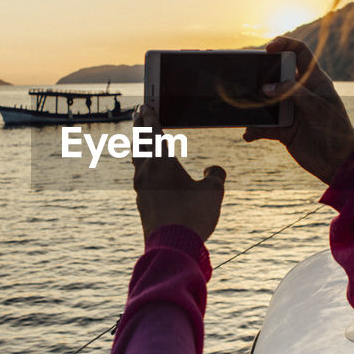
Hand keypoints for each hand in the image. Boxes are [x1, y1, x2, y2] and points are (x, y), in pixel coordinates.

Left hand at [132, 106, 226, 241]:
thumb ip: (215, 176)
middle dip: (140, 126)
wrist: (171, 248)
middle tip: (138, 112)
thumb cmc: (192, 217)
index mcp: (162, 163)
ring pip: (137, 160)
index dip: (151, 117)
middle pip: (140, 142)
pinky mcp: (142, 203)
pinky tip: (148, 171)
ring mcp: (141, 189)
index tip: (146, 105)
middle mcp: (146, 172)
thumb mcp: (213, 193)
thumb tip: (211, 170)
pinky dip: (143, 165)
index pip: (153, 133)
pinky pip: (140, 176)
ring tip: (140, 138)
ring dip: (139, 144)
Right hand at [243, 37, 353, 183]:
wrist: (339, 164)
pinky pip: (264, 126)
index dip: (285, 44)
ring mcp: (291, 110)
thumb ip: (294, 93)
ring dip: (255, 106)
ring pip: (266, 101)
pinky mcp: (284, 129)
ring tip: (245, 110)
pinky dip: (255, 130)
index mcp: (314, 81)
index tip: (269, 48)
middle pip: (276, 75)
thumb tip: (267, 87)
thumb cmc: (336, 131)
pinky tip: (249, 135)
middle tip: (250, 80)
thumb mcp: (318, 107)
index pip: (300, 53)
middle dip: (261, 75)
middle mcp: (300, 92)